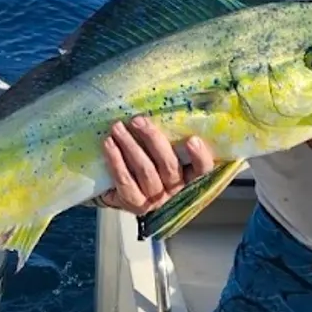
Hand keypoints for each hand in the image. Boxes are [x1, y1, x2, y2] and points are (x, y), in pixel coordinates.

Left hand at [99, 117, 217, 214]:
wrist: (120, 191)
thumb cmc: (147, 164)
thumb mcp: (161, 152)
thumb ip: (168, 138)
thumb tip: (162, 107)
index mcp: (188, 177)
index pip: (202, 170)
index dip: (199, 157)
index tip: (192, 139)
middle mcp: (175, 190)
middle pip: (169, 165)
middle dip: (153, 139)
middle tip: (137, 120)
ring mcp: (155, 200)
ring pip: (145, 171)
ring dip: (130, 146)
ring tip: (118, 127)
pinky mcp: (134, 204)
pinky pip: (125, 181)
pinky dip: (116, 161)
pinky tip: (109, 144)